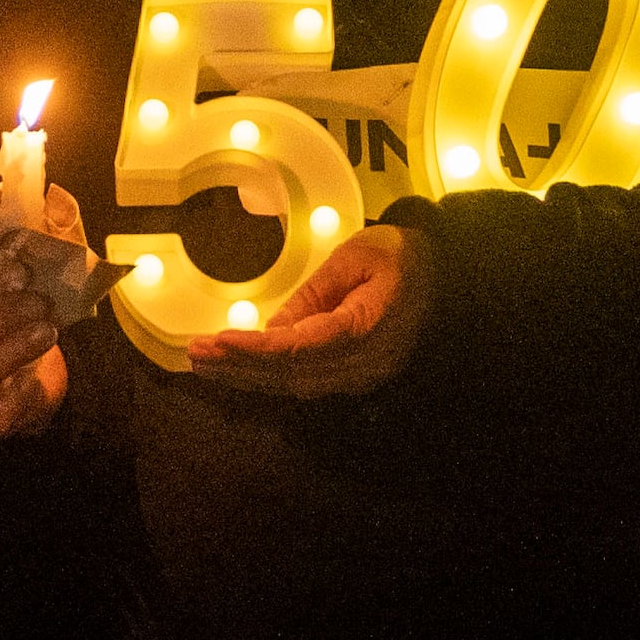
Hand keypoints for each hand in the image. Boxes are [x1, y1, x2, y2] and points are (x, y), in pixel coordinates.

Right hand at [0, 187, 79, 440]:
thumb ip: (37, 237)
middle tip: (38, 301)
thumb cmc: (16, 317)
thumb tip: (56, 198)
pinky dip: (10, 400)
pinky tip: (32, 382)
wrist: (28, 377)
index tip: (19, 270)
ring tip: (47, 330)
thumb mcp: (24, 275)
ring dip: (10, 349)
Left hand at [182, 225, 431, 396]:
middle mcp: (366, 361)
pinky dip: (268, 377)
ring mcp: (364, 375)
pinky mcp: (357, 376)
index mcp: (368, 325)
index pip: (303, 347)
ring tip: (204, 363)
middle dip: (239, 366)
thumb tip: (268, 330)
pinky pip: (307, 381)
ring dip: (247, 376)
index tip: (220, 339)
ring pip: (295, 384)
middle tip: (195, 354)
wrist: (444, 274)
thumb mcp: (352, 258)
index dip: (258, 348)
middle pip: (292, 373)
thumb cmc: (398, 255)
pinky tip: (236, 369)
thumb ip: (311, 297)